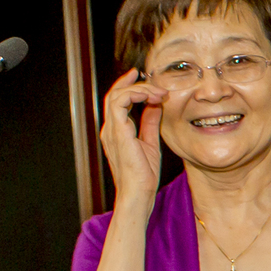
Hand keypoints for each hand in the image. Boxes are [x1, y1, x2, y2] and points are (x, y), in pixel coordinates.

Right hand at [98, 69, 164, 203]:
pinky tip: (152, 98)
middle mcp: (110, 129)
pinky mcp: (118, 132)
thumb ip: (151, 123)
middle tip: (157, 83)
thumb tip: (156, 105)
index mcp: (117, 131)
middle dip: (134, 83)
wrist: (139, 192)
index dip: (130, 86)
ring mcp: (111, 130)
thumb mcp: (150, 142)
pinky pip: (119, 102)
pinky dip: (135, 94)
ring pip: (117, 95)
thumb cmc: (144, 174)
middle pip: (115, 94)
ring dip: (140, 89)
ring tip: (159, 93)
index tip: (144, 78)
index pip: (118, 101)